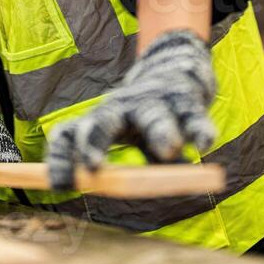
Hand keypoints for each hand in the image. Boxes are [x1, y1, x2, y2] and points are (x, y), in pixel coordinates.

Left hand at [45, 29, 215, 189]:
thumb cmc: (147, 116)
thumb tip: (132, 194)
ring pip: (153, 116)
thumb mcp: (133, 141)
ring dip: (160, 132)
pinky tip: (204, 143)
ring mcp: (153, 99)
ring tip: (168, 149)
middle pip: (104, 120)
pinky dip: (198, 129)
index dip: (61, 158)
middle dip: (96, 142)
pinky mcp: (184, 97)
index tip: (59, 186)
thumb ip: (133, 172)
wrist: (178, 69)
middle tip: (93, 167)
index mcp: (102, 118)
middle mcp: (122, 106)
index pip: (72, 134)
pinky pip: (191, 115)